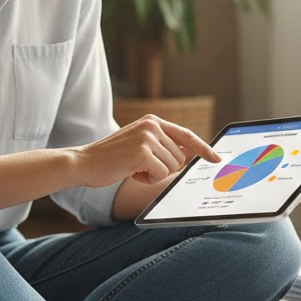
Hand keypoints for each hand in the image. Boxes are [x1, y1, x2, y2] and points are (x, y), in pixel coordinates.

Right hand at [73, 115, 220, 188]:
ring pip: (171, 167)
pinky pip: (161, 174)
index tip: (216, 158)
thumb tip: (188, 155)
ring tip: (133, 168)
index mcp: (152, 121)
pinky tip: (131, 173)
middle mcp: (152, 125)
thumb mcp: (138, 145)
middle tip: (140, 167)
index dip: (203, 148)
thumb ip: (161, 145)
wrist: (83, 162)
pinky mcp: (142, 152)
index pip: (186, 135)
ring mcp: (147, 138)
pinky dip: (147, 179)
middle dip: (164, 168)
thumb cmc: (111, 158)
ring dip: (154, 174)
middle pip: (180, 157)